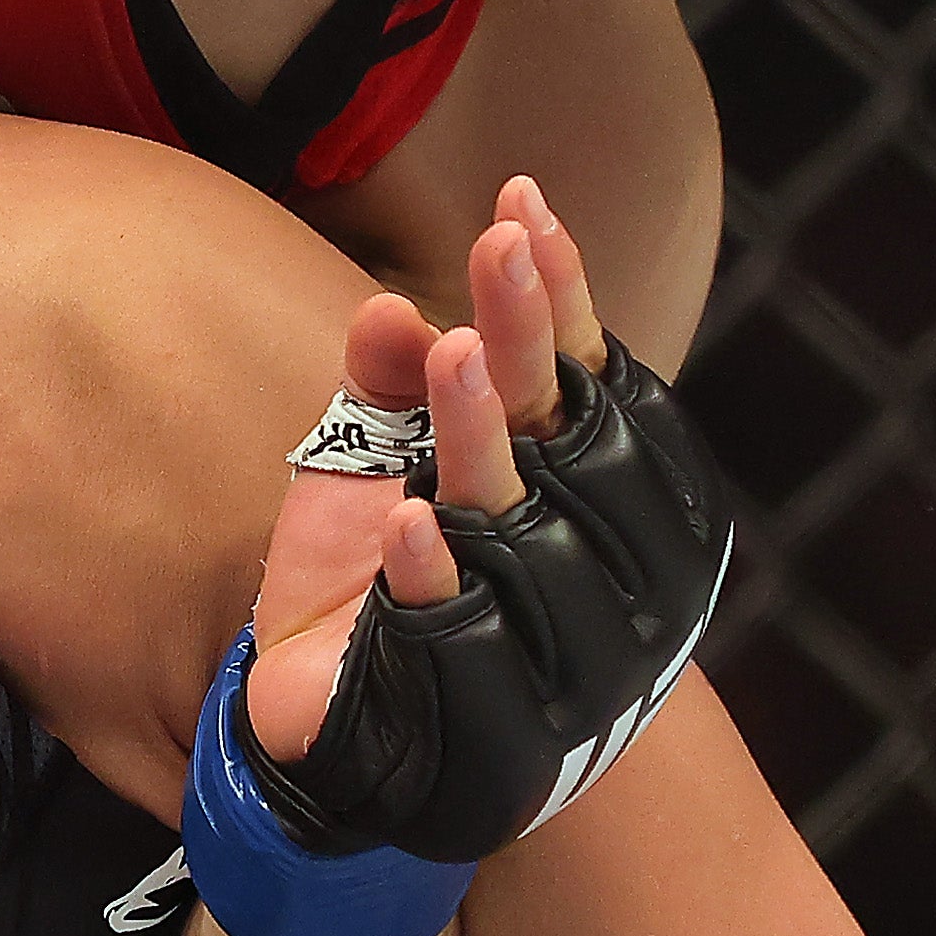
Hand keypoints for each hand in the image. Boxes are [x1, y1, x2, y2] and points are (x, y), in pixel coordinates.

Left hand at [237, 180, 601, 768]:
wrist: (356, 729)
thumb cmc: (381, 574)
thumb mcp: (372, 462)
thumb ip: (382, 384)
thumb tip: (391, 312)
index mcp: (561, 478)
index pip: (579, 374)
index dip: (558, 295)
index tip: (522, 207)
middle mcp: (566, 547)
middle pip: (557, 429)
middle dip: (526, 336)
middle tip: (501, 245)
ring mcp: (527, 624)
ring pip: (514, 519)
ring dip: (481, 438)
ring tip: (453, 354)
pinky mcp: (464, 693)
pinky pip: (455, 626)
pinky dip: (432, 573)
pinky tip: (405, 520)